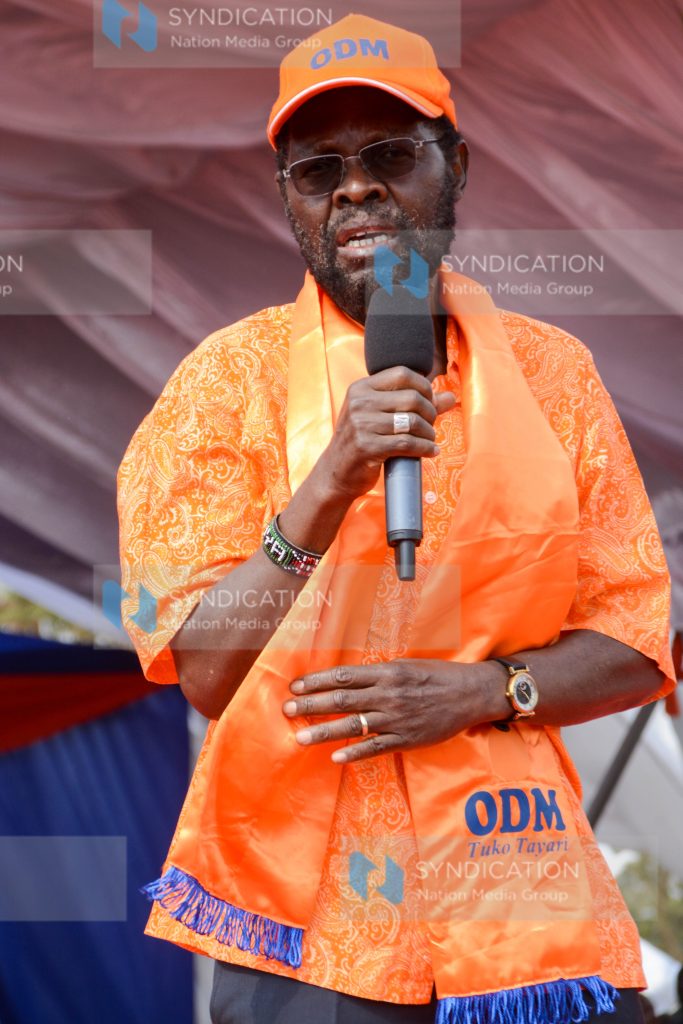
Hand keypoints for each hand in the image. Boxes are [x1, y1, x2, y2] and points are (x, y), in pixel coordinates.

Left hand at [281, 659, 493, 762]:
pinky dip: (355, 753)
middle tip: (286, 708)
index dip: (317, 681)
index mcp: (386, 673)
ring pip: (354, 726)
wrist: (470, 694)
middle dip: (311, 705)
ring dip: (323, 732)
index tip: (296, 684)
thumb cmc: (437, 675)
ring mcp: (396, 719)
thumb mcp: (406, 665)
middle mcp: (388, 695)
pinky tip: (336, 758)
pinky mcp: (407, 739)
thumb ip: (377, 673)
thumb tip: (347, 678)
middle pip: (342, 701)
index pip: (343, 676)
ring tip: (299, 737)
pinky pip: (376, 748)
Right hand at [312, 367, 455, 502]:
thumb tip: (450, 397)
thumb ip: (415, 404)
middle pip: (411, 397)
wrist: (336, 472)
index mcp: (361, 388)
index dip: (424, 386)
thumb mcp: (381, 416)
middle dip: (430, 412)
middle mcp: (359, 402)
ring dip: (428, 433)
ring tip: (430, 440)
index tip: (429, 402)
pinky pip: (407, 443)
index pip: (402, 373)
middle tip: (430, 425)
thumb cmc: (362, 440)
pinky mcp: (367, 447)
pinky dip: (425, 448)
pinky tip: (430, 451)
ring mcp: (361, 424)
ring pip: (412, 421)